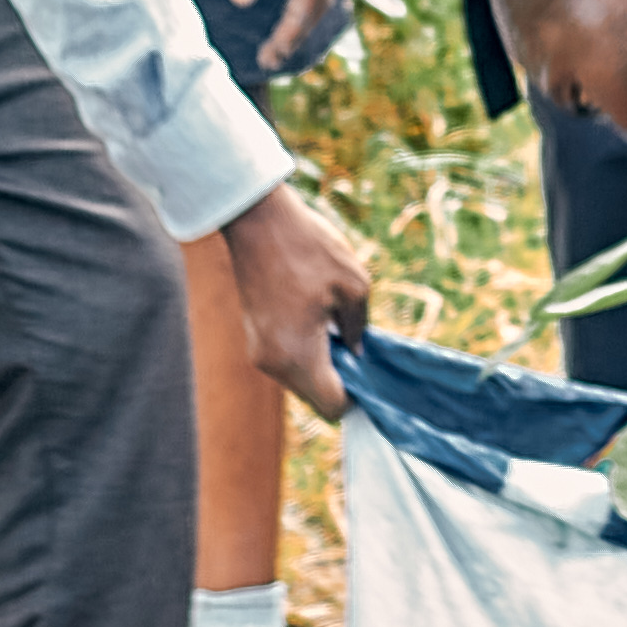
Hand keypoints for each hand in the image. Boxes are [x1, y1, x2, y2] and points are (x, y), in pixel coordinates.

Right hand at [213, 179, 369, 416]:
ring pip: (300, 378)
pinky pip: (286, 359)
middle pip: (315, 397)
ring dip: (322, 363)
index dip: (358, 399)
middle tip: (360, 349)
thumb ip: (360, 329)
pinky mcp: (254, 335)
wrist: (256, 219)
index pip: (333, 407)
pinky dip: (305, 350)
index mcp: (298, 356)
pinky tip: (318, 319)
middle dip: (340, 381)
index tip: (373, 377)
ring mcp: (258, 350)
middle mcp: (273, 363)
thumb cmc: (308, 249)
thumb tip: (356, 352)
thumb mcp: (354, 286)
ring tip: (338, 327)